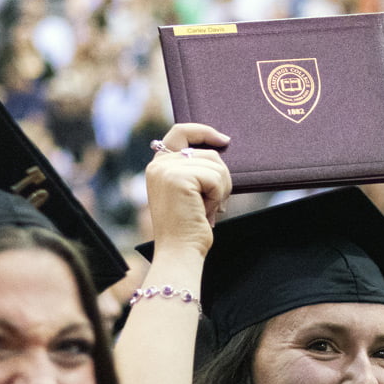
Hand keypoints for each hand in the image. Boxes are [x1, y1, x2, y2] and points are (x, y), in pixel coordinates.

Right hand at [144, 123, 231, 258]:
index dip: (204, 132)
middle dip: (220, 178)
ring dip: (220, 190)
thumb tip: (221, 149)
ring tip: (206, 209)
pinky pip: (215, 177)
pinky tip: (206, 211)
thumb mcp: (191, 192)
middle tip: (213, 204)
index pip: (181, 132)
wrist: (180, 251)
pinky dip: (218, 196)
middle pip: (208, 153)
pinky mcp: (178, 178)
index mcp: (159, 166)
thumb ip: (197, 169)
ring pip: (215, 165)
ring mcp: (167, 170)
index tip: (224, 140)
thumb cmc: (190, 227)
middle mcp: (159, 164)